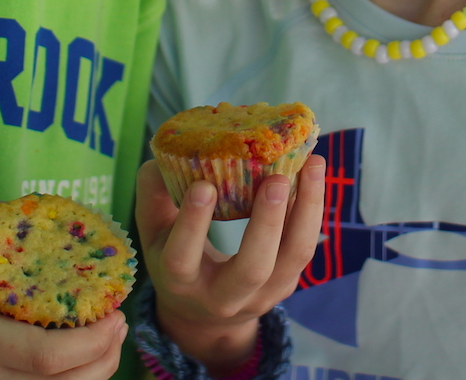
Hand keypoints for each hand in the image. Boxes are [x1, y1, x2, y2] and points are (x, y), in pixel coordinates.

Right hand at [135, 156, 324, 373]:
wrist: (202, 313)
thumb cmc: (173, 254)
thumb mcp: (153, 229)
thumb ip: (153, 191)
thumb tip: (167, 153)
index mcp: (180, 282)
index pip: (183, 258)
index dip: (192, 224)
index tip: (204, 185)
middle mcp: (223, 296)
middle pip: (252, 268)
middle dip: (267, 223)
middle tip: (276, 179)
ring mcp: (261, 295)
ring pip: (292, 257)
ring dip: (306, 210)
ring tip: (312, 164)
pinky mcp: (286, 285)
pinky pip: (303, 248)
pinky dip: (310, 210)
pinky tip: (312, 175)